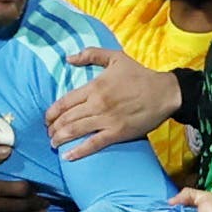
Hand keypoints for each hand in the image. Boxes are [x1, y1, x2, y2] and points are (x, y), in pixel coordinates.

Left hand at [45, 47, 178, 159]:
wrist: (164, 93)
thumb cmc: (140, 75)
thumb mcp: (115, 57)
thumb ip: (91, 54)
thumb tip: (69, 58)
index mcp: (94, 87)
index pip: (65, 101)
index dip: (52, 112)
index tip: (47, 119)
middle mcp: (97, 104)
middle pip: (67, 118)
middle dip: (53, 128)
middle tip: (49, 133)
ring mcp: (106, 120)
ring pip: (76, 131)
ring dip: (60, 139)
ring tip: (53, 143)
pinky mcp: (117, 133)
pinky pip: (93, 144)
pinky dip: (78, 151)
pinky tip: (67, 156)